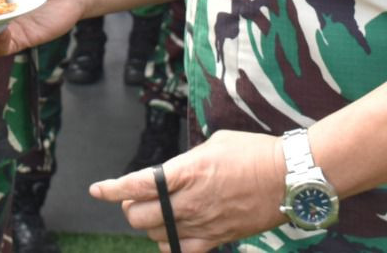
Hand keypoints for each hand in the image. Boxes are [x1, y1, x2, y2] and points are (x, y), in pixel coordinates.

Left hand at [89, 129, 287, 250]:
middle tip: (139, 199)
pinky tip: (172, 235)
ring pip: (156, 235)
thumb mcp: (213, 144)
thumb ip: (187, 161)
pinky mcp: (218, 238)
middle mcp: (190, 200)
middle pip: (139, 216)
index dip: (111, 190)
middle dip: (131, 208)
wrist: (288, 177)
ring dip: (151, 225)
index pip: (136, 184)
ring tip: (160, 213)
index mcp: (186, 171)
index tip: (97, 190)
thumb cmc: (254, 152)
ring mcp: (203, 223)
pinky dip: (171, 245)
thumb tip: (175, 172)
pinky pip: (182, 251)